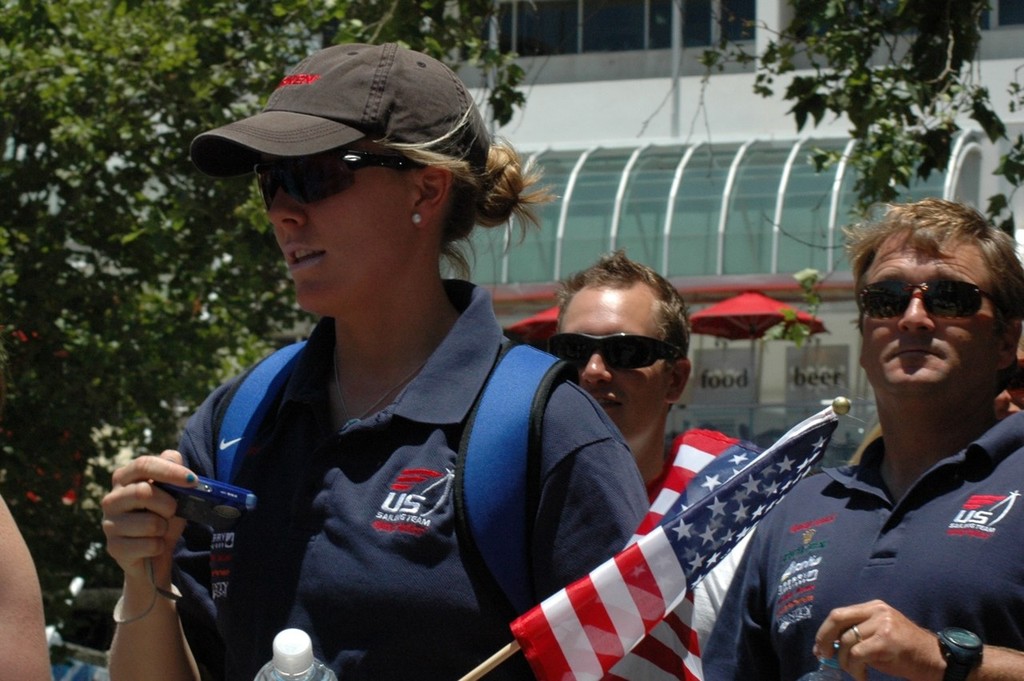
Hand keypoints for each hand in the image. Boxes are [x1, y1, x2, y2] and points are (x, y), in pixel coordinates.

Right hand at [101, 451, 193, 583]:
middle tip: (174, 512)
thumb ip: (173, 471)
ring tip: (161, 530)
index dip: (170, 471)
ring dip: (165, 528)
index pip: (143, 465)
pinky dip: (160, 546)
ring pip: (150, 522)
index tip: (193, 480)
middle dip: (169, 504)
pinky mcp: (114, 547)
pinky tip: (153, 546)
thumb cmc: (163, 516)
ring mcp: (109, 524)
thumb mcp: (173, 492)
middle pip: (143, 492)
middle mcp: (111, 499)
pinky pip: (150, 545)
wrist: (154, 554)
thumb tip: (174, 457)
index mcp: (124, 478)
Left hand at [812, 599, 944, 680]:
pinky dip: (855, 669)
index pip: (839, 613)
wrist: (936, 659)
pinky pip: (858, 655)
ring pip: (847, 642)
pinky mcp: (886, 641)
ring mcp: (882, 625)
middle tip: (824, 656)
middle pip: (837, 619)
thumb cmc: (905, 651)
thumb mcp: (880, 634)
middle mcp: (877, 611)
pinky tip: (862, 677)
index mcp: (873, 607)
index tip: (819, 648)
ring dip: (844, 662)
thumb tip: (829, 646)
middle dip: (825, 639)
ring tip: (854, 672)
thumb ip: (858, 634)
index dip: (824, 631)